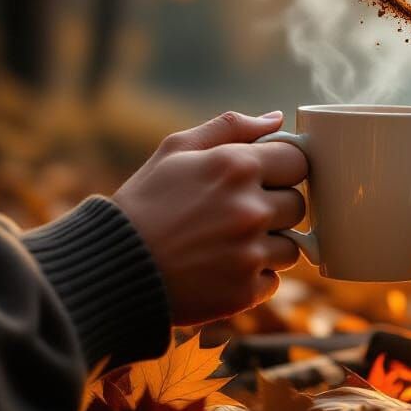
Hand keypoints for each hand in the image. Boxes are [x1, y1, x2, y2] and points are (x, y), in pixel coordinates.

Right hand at [113, 110, 307, 324]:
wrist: (112, 268)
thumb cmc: (144, 203)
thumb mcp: (176, 150)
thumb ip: (231, 127)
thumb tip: (277, 119)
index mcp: (237, 167)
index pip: (299, 161)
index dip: (283, 170)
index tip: (264, 179)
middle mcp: (250, 209)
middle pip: (299, 205)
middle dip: (275, 209)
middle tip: (235, 215)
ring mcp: (250, 253)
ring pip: (291, 247)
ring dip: (268, 246)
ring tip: (225, 244)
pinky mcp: (244, 291)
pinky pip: (273, 280)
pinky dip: (253, 278)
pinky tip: (219, 269)